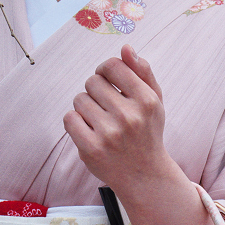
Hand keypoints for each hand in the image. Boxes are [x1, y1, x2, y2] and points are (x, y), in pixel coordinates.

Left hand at [63, 44, 169, 191]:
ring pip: (79, 99)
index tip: (108, 80)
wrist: (144, 176)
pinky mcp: (91, 149)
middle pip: (92, 81)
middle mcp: (129, 116)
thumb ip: (142, 71)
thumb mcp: (154, 99)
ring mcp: (109, 134)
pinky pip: (69, 119)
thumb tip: (126, 48)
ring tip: (99, 119)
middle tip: (106, 105)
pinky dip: (75, 122)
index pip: (112, 66)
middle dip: (96, 89)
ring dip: (85, 106)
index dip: (105, 69)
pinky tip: (89, 130)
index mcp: (146, 100)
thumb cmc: (147, 131)